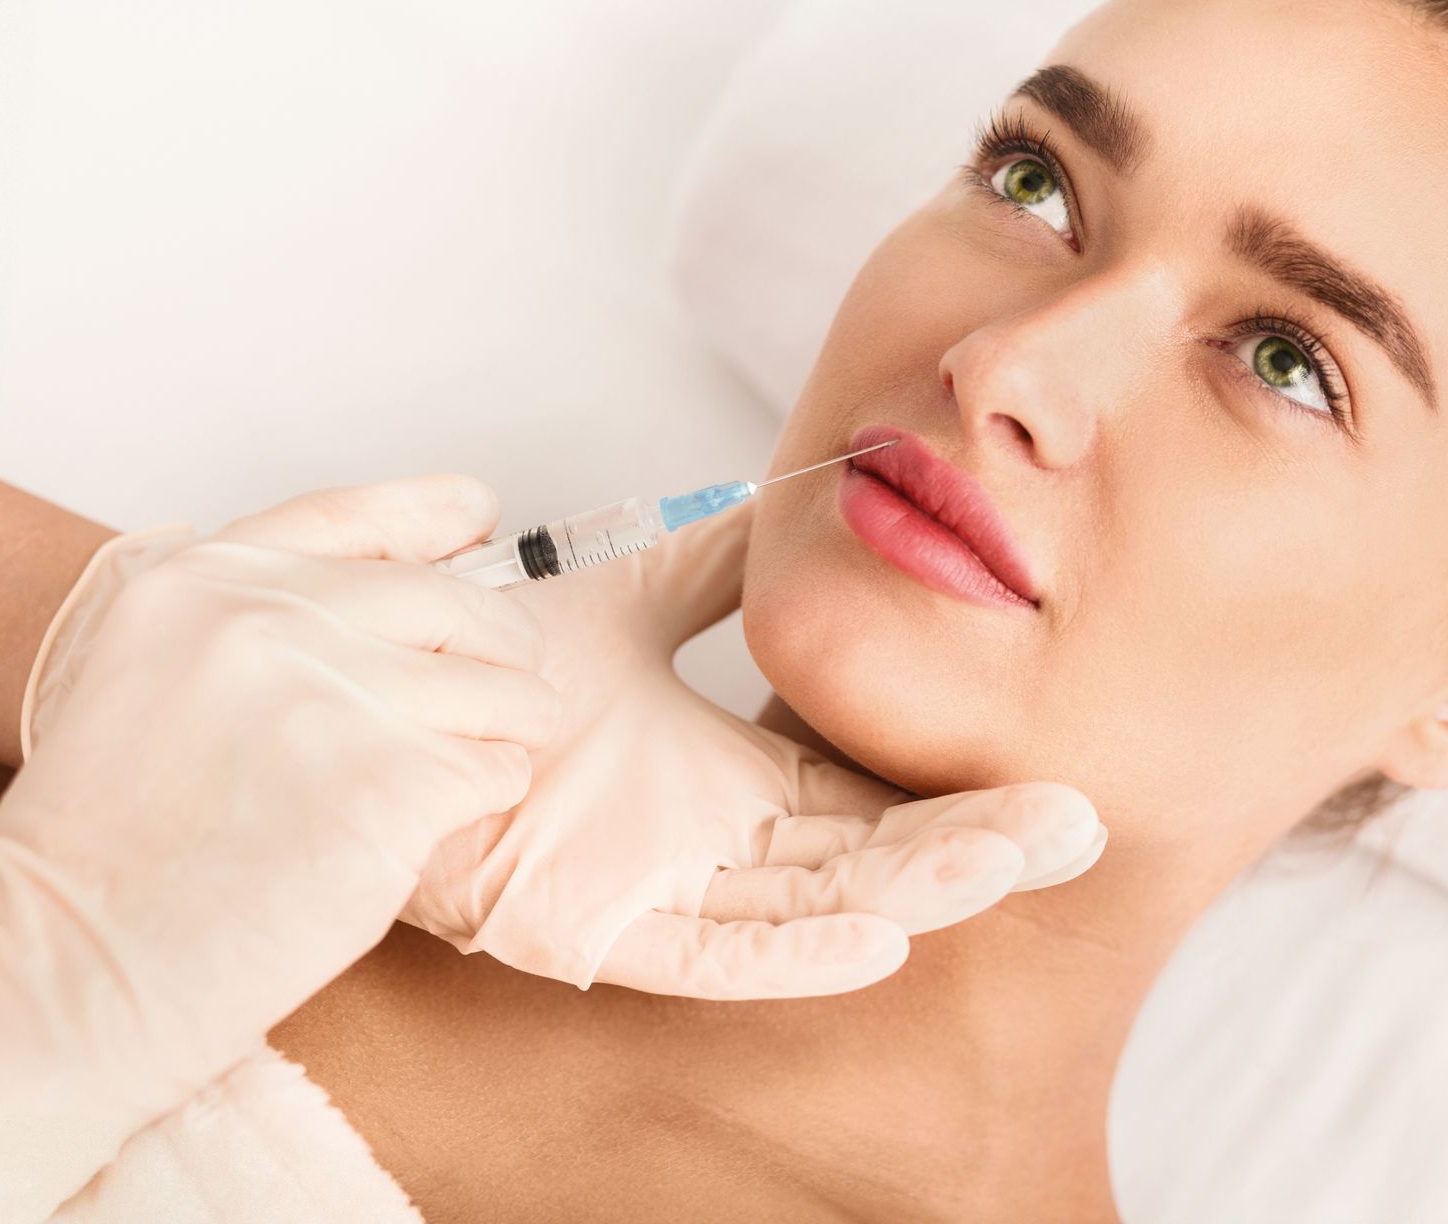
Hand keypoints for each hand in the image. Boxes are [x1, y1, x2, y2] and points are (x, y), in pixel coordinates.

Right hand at [0, 475, 557, 1223]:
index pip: (362, 514)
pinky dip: (477, 802)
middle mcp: (272, 618)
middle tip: (483, 706)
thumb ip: (269, 617)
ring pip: (504, 690)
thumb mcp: (155, 674)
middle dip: (496, 659)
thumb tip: (430, 571)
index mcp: (206, 580)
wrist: (81, 960)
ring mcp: (338, 696)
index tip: (483, 527)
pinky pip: (499, 769)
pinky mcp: (393, 783)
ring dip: (494, 737)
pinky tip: (408, 832)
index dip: (438, 518)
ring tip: (429, 785)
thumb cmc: (121, 841)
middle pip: (464, 607)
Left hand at [403, 500, 1105, 998]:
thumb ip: (709, 570)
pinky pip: (708, 955)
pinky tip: (877, 937)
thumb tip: (792, 493)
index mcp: (731, 780)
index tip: (1057, 771)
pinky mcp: (591, 927)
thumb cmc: (482, 673)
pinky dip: (794, 952)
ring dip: (912, 888)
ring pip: (813, 904)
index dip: (962, 790)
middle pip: (871, 856)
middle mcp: (713, 841)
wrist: (367, 703)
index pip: (874, 795)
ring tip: (1008, 862)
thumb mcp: (619, 602)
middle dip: (974, 843)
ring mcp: (658, 888)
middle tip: (1079, 821)